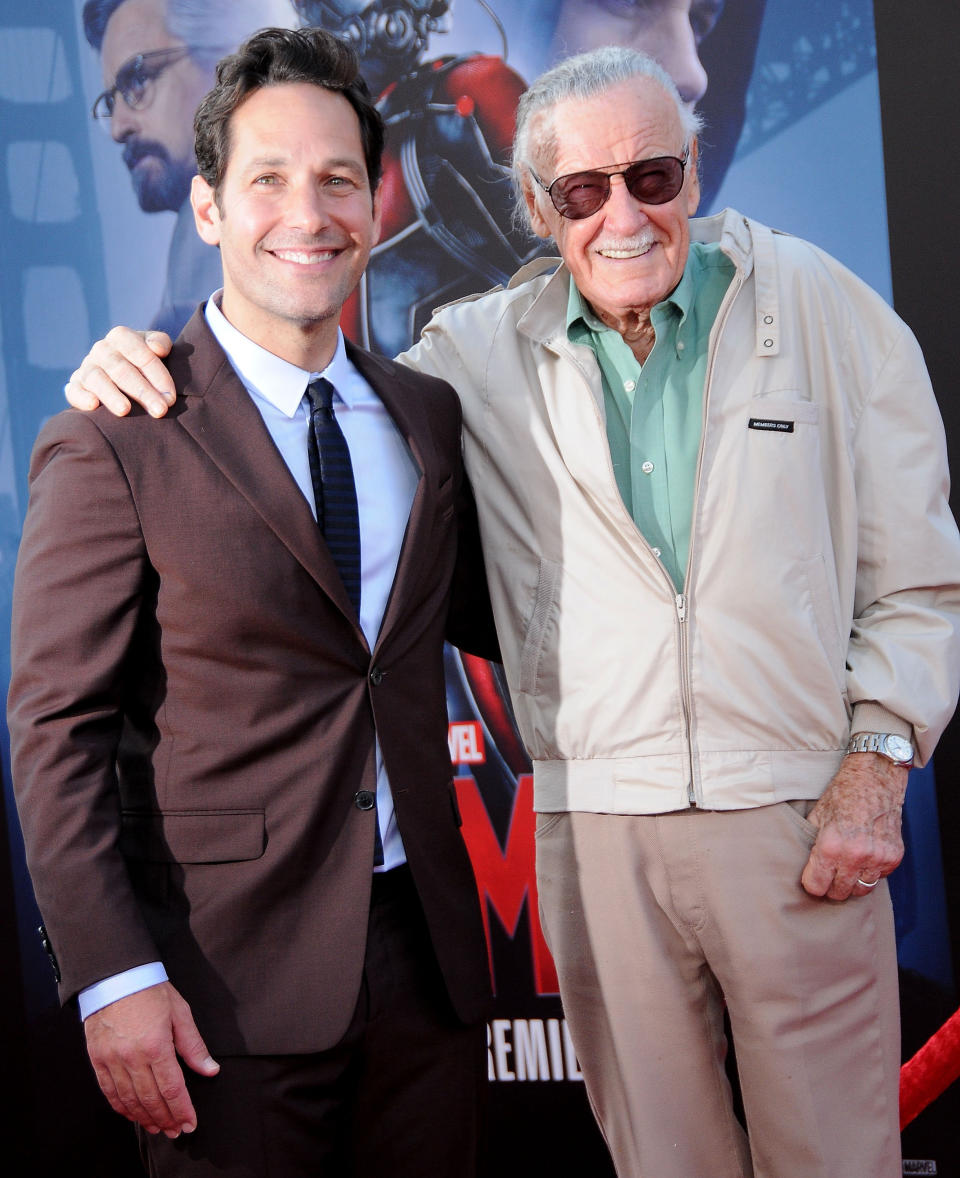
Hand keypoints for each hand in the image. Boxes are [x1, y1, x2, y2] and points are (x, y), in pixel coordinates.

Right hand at [65, 327, 175, 418]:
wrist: (122, 373)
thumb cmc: (145, 362)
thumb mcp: (157, 347)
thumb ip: (160, 342)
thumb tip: (157, 349)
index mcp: (121, 337)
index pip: (141, 353)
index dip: (158, 376)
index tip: (170, 398)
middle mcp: (102, 349)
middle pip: (121, 369)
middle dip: (142, 391)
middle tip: (159, 410)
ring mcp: (87, 367)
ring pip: (96, 378)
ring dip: (111, 394)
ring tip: (125, 410)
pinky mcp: (75, 385)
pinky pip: (73, 390)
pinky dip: (81, 397)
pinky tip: (93, 406)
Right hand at [84, 981, 219, 1136]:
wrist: (115, 975)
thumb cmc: (151, 990)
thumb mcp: (181, 1012)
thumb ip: (194, 1046)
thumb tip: (210, 1070)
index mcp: (156, 1045)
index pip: (172, 1088)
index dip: (182, 1110)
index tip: (190, 1123)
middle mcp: (132, 1057)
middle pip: (151, 1099)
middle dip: (166, 1118)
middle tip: (176, 1130)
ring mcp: (112, 1059)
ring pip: (129, 1100)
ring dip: (144, 1118)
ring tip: (158, 1127)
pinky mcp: (97, 1059)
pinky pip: (109, 1091)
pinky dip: (122, 1107)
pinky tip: (133, 1114)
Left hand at [800, 751, 907, 900]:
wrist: (875, 777)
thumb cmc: (843, 793)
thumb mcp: (817, 815)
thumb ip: (811, 842)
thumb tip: (803, 865)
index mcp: (831, 845)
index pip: (817, 886)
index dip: (812, 884)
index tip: (812, 879)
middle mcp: (855, 855)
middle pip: (839, 892)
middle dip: (831, 887)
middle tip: (828, 875)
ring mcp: (878, 857)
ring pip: (861, 890)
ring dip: (852, 883)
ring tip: (845, 869)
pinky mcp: (894, 856)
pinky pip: (879, 878)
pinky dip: (870, 872)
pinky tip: (864, 858)